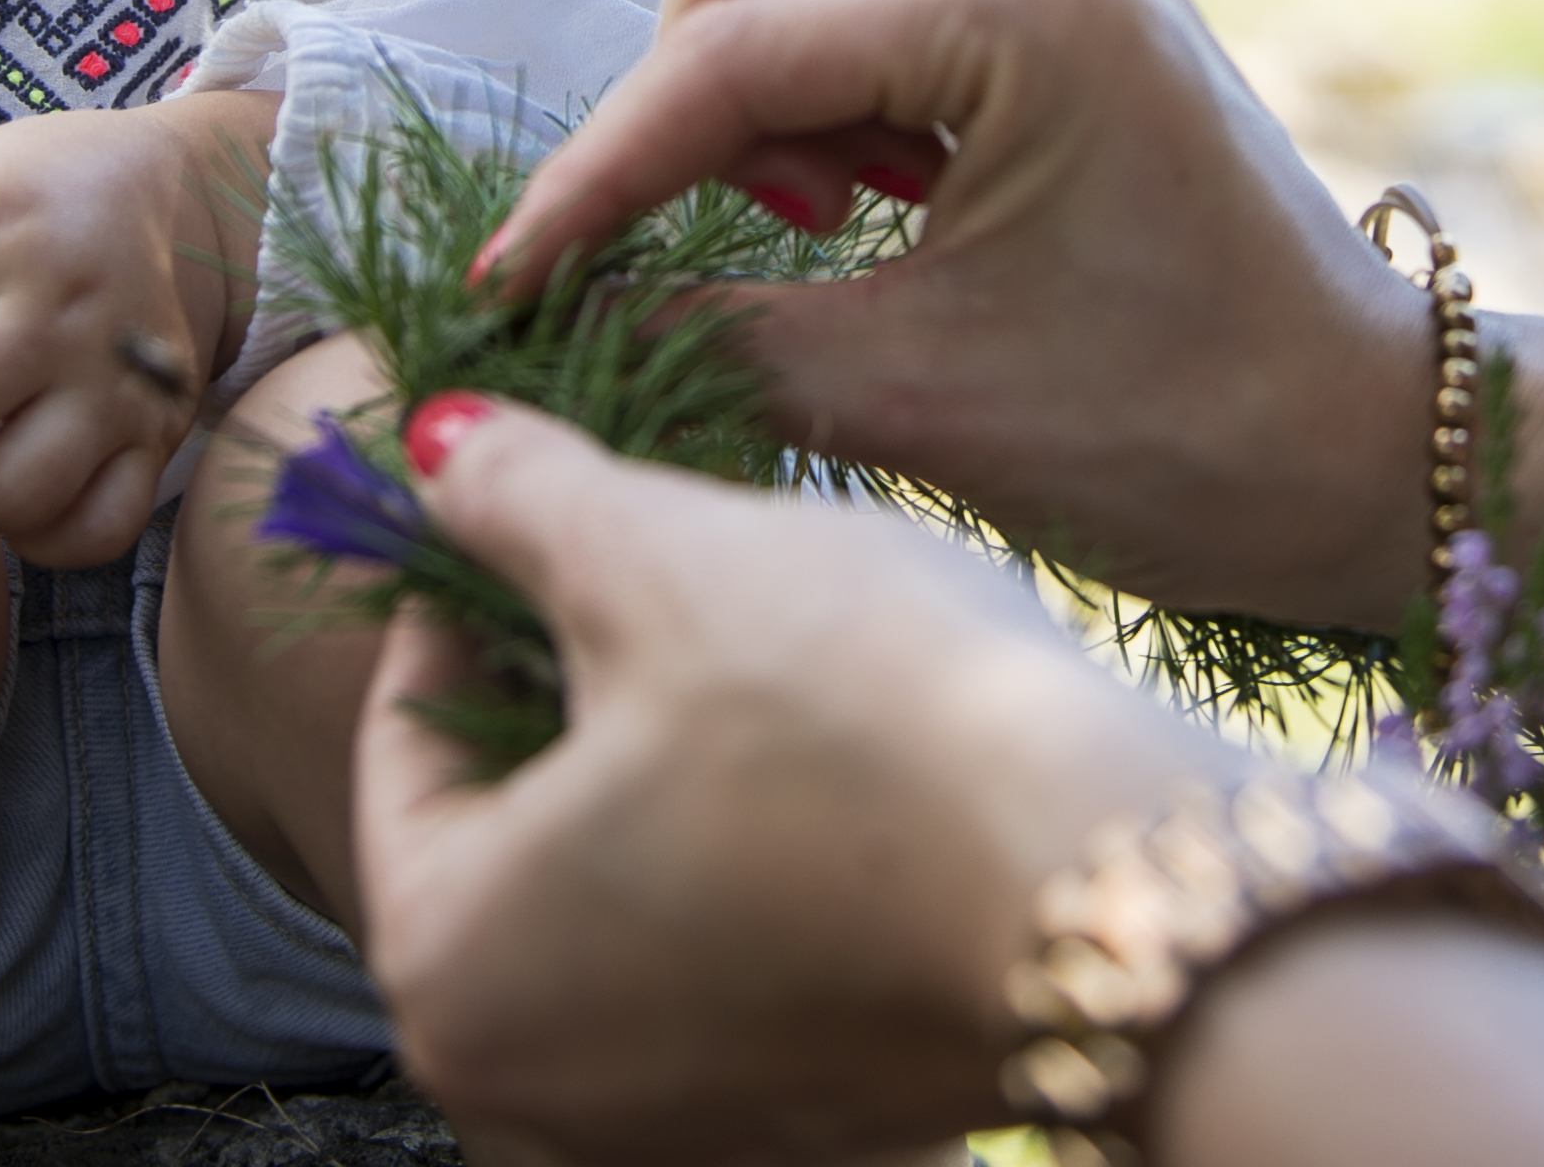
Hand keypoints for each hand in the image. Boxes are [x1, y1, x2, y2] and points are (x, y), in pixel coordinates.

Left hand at [351, 398, 1216, 1165]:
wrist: (1137, 888)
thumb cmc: (874, 726)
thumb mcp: (664, 558)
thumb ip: (521, 496)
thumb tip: (439, 444)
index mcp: (452, 968)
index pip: (406, 740)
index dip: (469, 590)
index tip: (538, 503)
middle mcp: (535, 1089)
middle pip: (516, 828)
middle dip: (577, 683)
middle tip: (657, 556)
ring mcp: (681, 1128)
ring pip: (634, 893)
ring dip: (679, 768)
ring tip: (768, 644)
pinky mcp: (818, 1121)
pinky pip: (746, 965)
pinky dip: (774, 864)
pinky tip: (849, 764)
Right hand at [470, 0, 1432, 627]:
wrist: (1380, 458)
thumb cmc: (1186, 443)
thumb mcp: (918, 399)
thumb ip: (708, 338)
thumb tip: (538, 334)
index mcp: (1024, 2)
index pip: (728, 50)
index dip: (598, 173)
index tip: (511, 284)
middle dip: (693, 88)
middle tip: (770, 234)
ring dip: (761, 84)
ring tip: (833, 226)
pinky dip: (830, 88)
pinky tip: (879, 202)